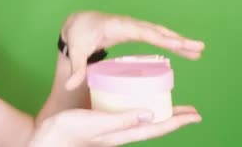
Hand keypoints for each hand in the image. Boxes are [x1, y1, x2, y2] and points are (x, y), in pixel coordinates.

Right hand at [28, 106, 201, 146]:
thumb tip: (150, 115)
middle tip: (191, 111)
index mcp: (122, 134)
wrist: (46, 138)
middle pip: (154, 126)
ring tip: (171, 106)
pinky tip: (137, 102)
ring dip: (160, 114)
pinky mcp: (103, 124)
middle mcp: (120, 133)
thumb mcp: (95, 123)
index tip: (195, 115)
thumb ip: (120, 119)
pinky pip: (129, 116)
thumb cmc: (67, 132)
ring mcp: (112, 130)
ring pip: (143, 121)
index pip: (156, 128)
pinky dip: (140, 109)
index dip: (177, 122)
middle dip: (173, 119)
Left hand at [61, 11, 204, 89]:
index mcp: (118, 26)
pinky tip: (183, 49)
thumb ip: (76, 68)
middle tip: (199, 48)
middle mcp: (129, 24)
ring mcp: (133, 27)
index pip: (143, 32)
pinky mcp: (135, 31)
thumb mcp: (76, 50)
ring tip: (199, 50)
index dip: (161, 38)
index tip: (178, 43)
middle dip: (177, 39)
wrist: (77, 21)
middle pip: (157, 31)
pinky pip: (156, 36)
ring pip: (160, 32)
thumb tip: (71, 86)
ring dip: (178, 41)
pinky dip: (170, 41)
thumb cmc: (78, 33)